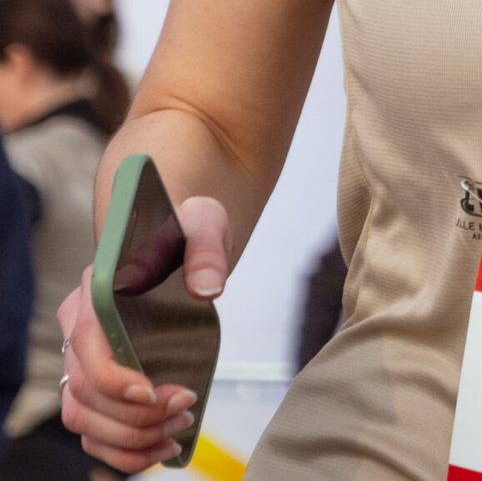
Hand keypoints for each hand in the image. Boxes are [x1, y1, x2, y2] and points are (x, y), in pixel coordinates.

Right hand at [57, 195, 230, 473]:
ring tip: (179, 428)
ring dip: (130, 437)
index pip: (86, 344)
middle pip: (84, 392)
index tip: (154, 392)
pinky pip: (94, 433)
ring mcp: (82, 361)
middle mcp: (78, 328)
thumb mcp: (203, 226)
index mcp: (93, 289)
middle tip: (185, 409)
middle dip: (135, 414)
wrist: (181, 245)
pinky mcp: (97, 386)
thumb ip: (206, 250)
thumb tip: (208, 288)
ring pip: (84, 419)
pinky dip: (123, 452)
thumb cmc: (186, 234)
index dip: (114, 378)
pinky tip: (161, 448)